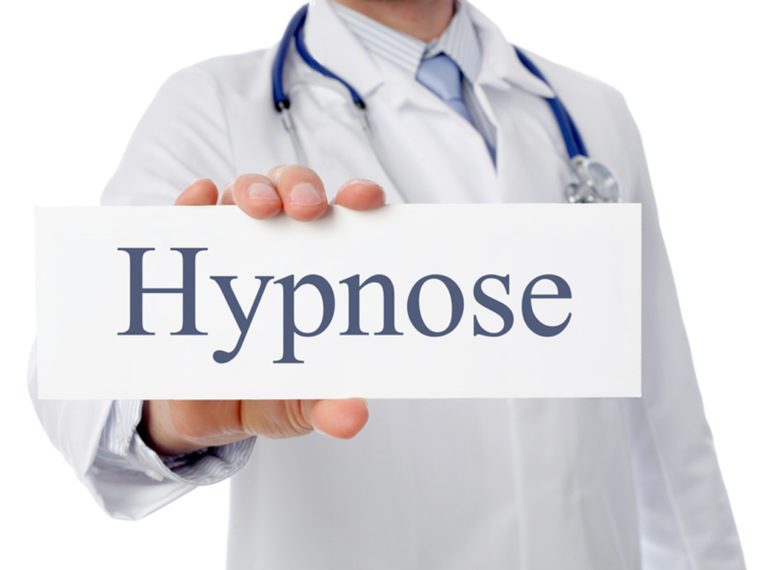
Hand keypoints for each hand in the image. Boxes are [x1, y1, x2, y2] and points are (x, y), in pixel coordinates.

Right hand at [138, 165, 384, 455]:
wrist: (200, 410)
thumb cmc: (266, 390)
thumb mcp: (298, 404)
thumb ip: (326, 407)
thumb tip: (352, 418)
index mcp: (323, 267)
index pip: (348, 218)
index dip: (359, 198)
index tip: (364, 200)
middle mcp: (282, 242)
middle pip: (295, 191)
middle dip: (302, 188)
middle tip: (306, 209)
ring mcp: (234, 244)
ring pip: (244, 192)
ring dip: (252, 189)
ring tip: (256, 208)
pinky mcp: (187, 256)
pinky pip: (187, 217)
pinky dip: (194, 203)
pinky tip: (199, 199)